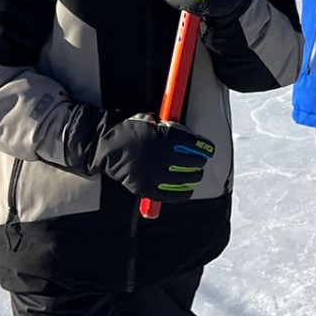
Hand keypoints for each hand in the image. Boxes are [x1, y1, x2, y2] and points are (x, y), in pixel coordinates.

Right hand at [88, 114, 214, 200]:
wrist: (107, 148)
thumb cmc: (129, 131)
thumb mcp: (150, 120)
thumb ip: (167, 127)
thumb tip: (186, 135)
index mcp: (165, 137)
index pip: (193, 145)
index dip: (204, 148)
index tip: (209, 149)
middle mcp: (162, 156)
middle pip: (192, 163)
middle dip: (200, 163)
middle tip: (201, 163)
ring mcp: (155, 173)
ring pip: (183, 179)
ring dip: (193, 178)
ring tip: (196, 176)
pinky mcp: (146, 187)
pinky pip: (170, 194)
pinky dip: (182, 194)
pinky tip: (187, 191)